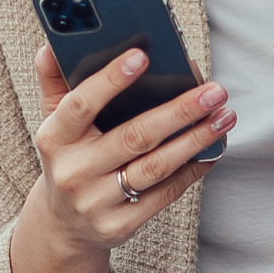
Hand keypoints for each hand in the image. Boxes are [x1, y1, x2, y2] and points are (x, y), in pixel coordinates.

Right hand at [26, 43, 235, 256]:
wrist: (64, 223)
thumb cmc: (69, 158)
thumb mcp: (55, 122)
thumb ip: (55, 83)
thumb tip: (49, 47)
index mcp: (54, 138)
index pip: (81, 105)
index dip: (110, 80)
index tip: (142, 55)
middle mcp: (73, 171)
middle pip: (133, 136)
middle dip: (179, 111)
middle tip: (214, 91)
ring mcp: (95, 202)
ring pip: (155, 167)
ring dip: (195, 140)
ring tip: (224, 117)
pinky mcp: (119, 225)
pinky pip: (164, 194)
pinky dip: (192, 171)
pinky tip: (212, 150)